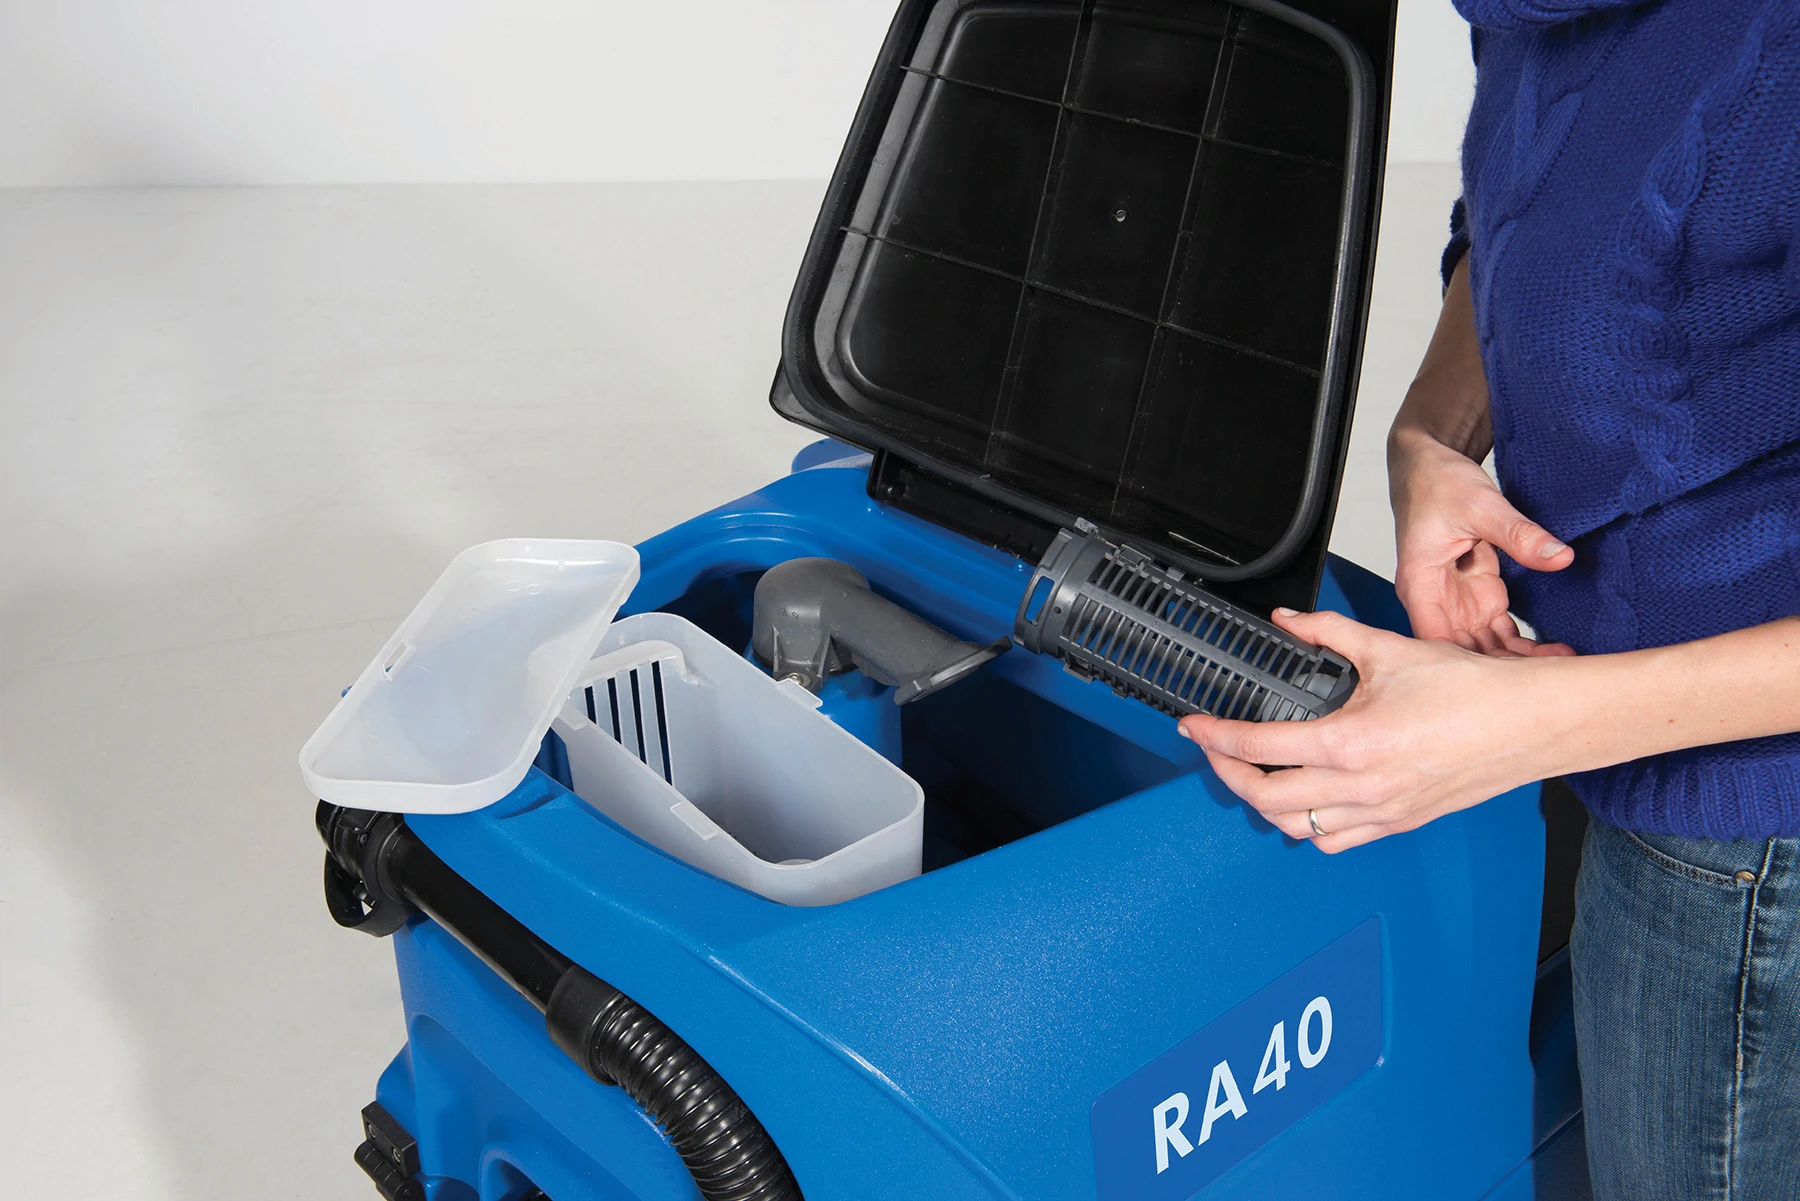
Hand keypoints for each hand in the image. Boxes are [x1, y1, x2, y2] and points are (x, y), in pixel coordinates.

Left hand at [1178, 608, 1568, 852]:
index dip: (1215, 738)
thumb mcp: (1390, 648)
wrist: (1532, 724)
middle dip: (1228, 774)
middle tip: (1216, 750)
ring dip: (1265, 806)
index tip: (1196, 727)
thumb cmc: (1475, 692)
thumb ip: (1329, 633)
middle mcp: (1361, 787)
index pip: (1257, 748)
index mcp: (1351, 744)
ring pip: (1297, 829)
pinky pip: (1337, 841)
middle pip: (1265, 799)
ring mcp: (1381, 812)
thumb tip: (1290, 621)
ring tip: (1254, 776)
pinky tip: (1305, 802)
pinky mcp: (1400, 823)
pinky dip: (1309, 827)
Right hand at [1388, 426, 1575, 657]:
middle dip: (1500, 668)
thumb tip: (1557, 555)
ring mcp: (1458, 600)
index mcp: (1419, 584)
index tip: (1505, 678)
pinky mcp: (1478, 594)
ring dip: (1516, 660)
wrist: (1432, 465)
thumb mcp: (1481, 506)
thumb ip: (1519, 534)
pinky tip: (1550, 652)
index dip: (1465, 662)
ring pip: (1483, 645)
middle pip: (1462, 650)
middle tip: (1547, 677)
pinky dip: (1522, 643)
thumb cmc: (1435, 484)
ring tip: (1559, 667)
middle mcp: (1436, 600)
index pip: (1433, 639)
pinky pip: (1499, 630)